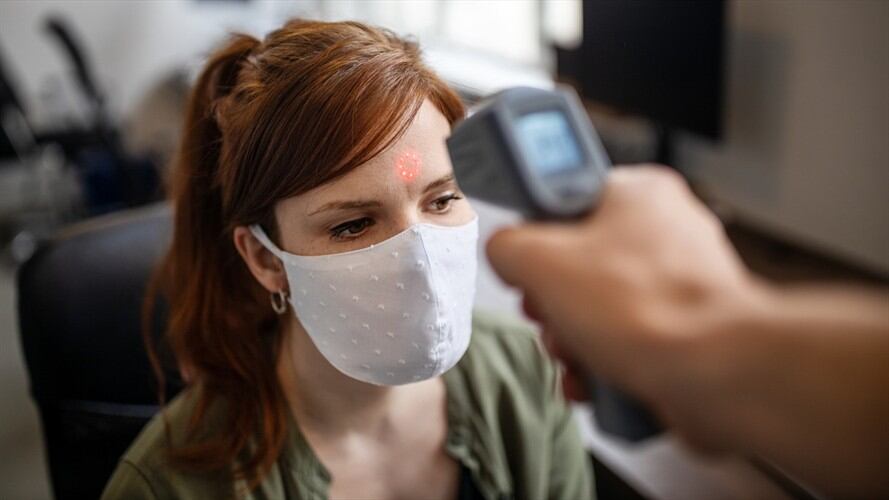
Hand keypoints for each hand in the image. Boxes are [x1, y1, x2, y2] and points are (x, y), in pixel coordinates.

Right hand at [486, 166, 759, 423]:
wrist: (717, 375)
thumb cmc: (649, 310)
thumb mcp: (542, 261)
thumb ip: (507, 244)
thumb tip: (505, 252)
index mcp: (638, 192)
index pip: (566, 194)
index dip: (535, 231)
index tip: (523, 255)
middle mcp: (665, 230)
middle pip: (577, 260)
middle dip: (552, 302)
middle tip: (548, 313)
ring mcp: (680, 282)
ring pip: (599, 306)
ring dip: (572, 338)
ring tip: (575, 354)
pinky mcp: (687, 328)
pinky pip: (627, 338)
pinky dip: (603, 361)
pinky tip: (595, 379)